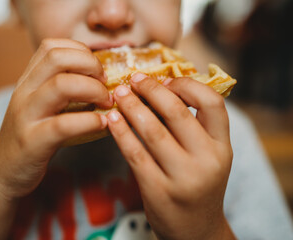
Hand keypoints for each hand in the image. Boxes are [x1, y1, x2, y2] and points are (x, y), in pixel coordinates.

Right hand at [0, 39, 112, 198]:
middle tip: (106, 85)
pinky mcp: (32, 141)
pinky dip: (90, 121)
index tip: (97, 71)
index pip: (52, 46)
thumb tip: (101, 80)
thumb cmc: (32, 136)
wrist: (4, 172)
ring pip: (61, 86)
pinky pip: (64, 124)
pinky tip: (103, 124)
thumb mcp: (41, 105)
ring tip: (107, 103)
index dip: (81, 52)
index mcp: (27, 80)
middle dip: (91, 66)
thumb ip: (61, 89)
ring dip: (94, 90)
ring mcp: (26, 116)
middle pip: (57, 58)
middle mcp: (24, 92)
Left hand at [107, 73, 234, 239]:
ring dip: (132, 106)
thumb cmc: (198, 186)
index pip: (213, 102)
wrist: (195, 230)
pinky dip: (121, 132)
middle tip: (134, 79)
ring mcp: (183, 178)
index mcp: (222, 147)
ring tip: (119, 93)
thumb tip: (162, 90)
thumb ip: (195, 128)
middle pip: (177, 112)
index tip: (165, 81)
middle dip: (151, 90)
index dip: (187, 85)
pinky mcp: (158, 191)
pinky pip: (135, 153)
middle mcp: (207, 160)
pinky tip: (111, 119)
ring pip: (152, 130)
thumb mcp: (209, 157)